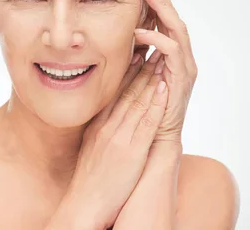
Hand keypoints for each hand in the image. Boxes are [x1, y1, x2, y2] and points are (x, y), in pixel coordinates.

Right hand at [58, 49, 168, 229]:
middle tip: (152, 47)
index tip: (136, 54)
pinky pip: (147, 122)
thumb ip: (100, 130)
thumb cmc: (89, 179)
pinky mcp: (132, 150)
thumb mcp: (91, 147)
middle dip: (142, 68)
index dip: (127, 72)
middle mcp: (108, 126)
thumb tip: (108, 118)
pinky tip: (164, 88)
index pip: (115, 93)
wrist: (84, 202)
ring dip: (152, 78)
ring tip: (162, 59)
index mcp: (98, 125)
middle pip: (127, 92)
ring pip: (138, 101)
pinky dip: (156, 103)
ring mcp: (120, 137)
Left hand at [134, 0, 198, 143]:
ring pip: (177, 29)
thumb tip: (105, 30)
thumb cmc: (135, 109)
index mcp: (165, 51)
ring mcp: (182, 67)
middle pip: (172, 16)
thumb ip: (123, 52)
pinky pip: (172, 54)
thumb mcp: (125, 72)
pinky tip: (140, 31)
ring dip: (163, 9)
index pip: (162, 16)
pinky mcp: (181, 80)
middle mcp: (177, 56)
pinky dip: (157, 40)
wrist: (150, 140)